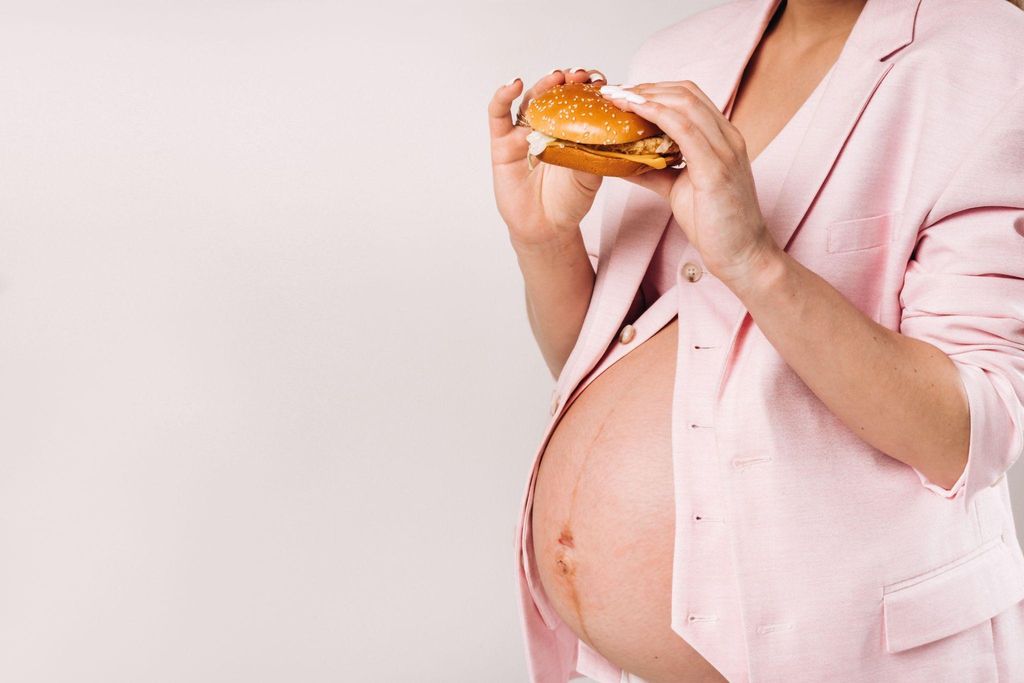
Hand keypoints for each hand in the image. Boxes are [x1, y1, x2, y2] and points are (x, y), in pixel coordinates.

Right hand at [488, 68, 608, 250]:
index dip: (585, 88)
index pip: (575, 101)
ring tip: (555, 78)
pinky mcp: (502, 143)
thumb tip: (608, 131)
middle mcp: (545, 127)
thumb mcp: (591, 175)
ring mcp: (522, 133)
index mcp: (568, 131)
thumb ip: (596, 153)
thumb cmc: (569, 201)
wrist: (546, 227)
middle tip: (578, 75)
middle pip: (552, 95)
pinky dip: (503, 96)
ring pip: (529, 100)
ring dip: (541, 85)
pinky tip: (514, 84)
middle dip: (565, 82)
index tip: (597, 80)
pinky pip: (498, 115)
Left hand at [599, 81, 780, 285]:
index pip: (689, 97)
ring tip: (616, 99)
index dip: (655, 90)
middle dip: (646, 88)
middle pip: (685, 93)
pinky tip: (633, 112)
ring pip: (684, 104)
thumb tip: (621, 160)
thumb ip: (654, 170)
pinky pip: (684, 129)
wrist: (743, 255)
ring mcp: (725, 150)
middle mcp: (727, 137)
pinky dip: (656, 115)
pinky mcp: (716, 168)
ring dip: (645, 96)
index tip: (624, 95)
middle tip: (613, 94)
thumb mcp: (677, 189)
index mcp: (722, 139)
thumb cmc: (715, 224)